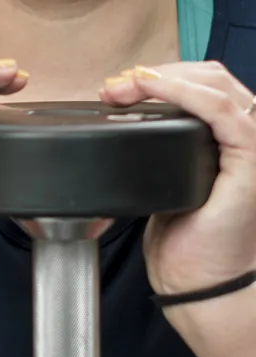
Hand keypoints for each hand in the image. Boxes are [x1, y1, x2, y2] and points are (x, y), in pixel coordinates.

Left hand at [99, 62, 255, 301]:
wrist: (199, 283)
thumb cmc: (187, 240)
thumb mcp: (170, 178)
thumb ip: (166, 145)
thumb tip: (129, 113)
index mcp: (231, 138)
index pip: (205, 83)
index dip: (161, 74)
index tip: (118, 84)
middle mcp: (247, 136)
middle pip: (207, 76)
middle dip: (155, 73)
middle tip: (115, 87)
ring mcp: (252, 145)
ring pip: (213, 82)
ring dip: (161, 77)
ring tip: (123, 89)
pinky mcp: (250, 158)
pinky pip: (218, 108)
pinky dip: (180, 90)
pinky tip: (149, 89)